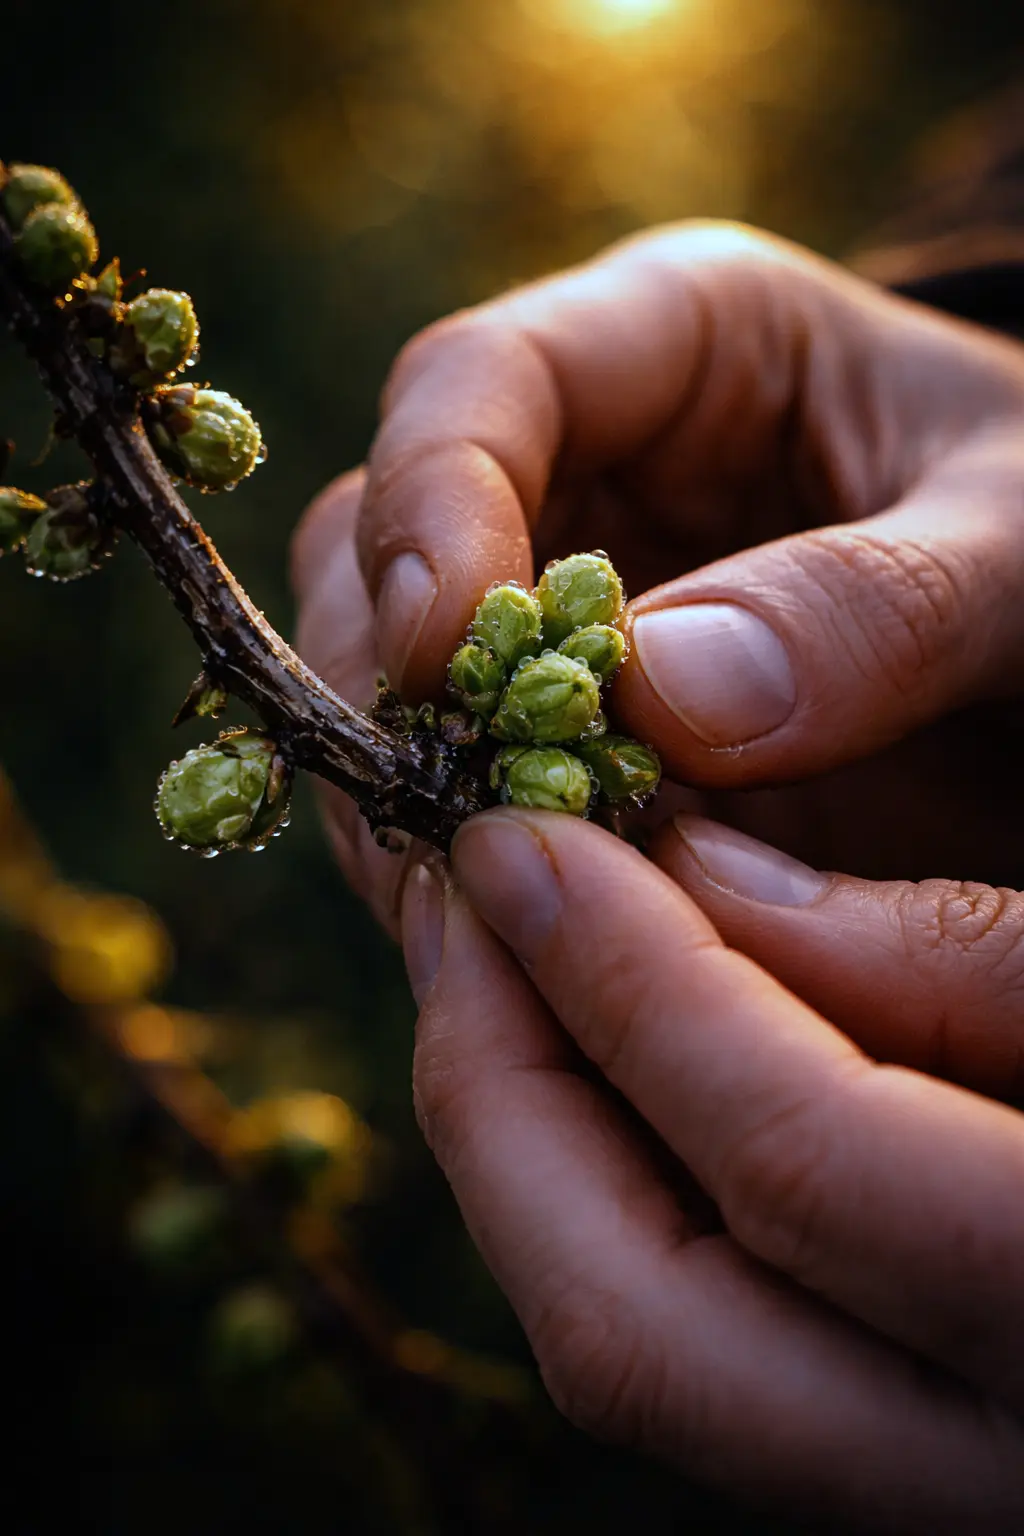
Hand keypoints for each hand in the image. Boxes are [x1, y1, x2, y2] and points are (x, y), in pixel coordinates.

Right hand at [292, 221, 1023, 934]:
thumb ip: (875, 607)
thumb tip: (654, 703)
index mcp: (683, 345)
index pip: (479, 382)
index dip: (430, 503)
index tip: (444, 646)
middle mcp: (585, 470)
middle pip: (379, 541)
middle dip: (405, 682)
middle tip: (462, 811)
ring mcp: (558, 615)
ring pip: (395, 685)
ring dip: (423, 793)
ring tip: (492, 903)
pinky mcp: (568, 740)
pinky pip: (467, 798)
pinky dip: (475, 875)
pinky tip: (524, 947)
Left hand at [399, 808, 1023, 1530]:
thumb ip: (958, 948)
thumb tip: (690, 877)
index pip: (808, 1170)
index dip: (636, 981)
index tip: (519, 830)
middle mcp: (993, 1457)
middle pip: (655, 1332)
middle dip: (504, 1094)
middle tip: (460, 899)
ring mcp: (923, 1460)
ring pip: (648, 1353)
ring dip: (525, 1137)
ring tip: (486, 950)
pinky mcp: (886, 1413)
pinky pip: (690, 1329)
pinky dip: (600, 1178)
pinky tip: (580, 1034)